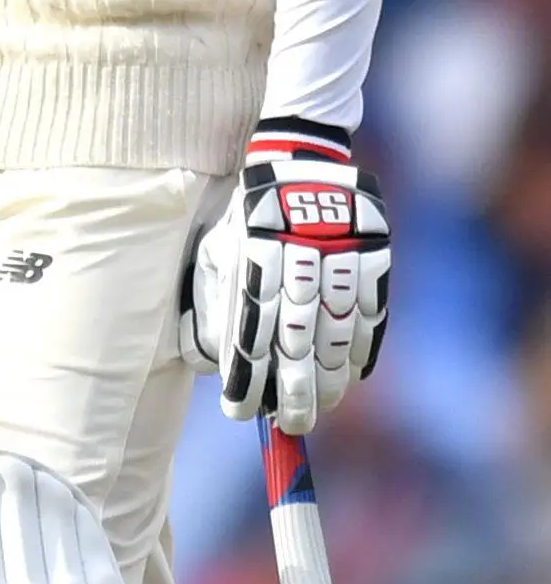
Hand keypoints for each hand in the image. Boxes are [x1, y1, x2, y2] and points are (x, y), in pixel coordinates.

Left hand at [179, 118, 388, 434]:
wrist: (298, 160)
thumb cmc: (247, 219)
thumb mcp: (217, 249)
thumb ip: (212, 302)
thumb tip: (209, 363)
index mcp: (250, 256)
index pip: (247, 331)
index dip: (246, 377)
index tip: (241, 411)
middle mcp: (295, 258)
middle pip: (295, 339)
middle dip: (293, 389)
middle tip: (292, 424)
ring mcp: (339, 253)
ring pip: (336, 330)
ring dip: (330, 377)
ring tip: (321, 406)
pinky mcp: (373, 249)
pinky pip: (372, 310)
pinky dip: (362, 347)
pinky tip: (352, 375)